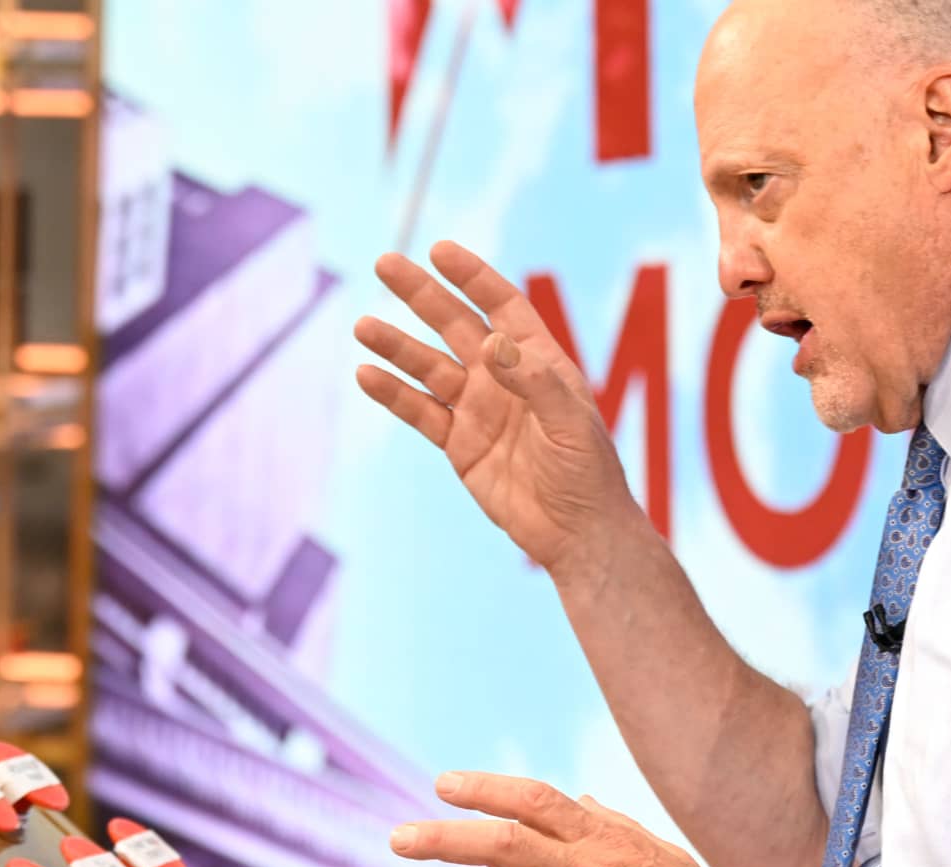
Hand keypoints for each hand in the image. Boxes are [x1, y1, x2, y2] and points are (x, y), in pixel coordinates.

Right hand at [354, 242, 641, 578]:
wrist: (577, 532)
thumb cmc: (588, 472)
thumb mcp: (570, 423)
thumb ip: (534, 382)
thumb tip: (493, 343)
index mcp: (539, 362)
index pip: (502, 306)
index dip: (473, 277)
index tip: (440, 251)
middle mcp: (504, 378)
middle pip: (456, 325)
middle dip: (422, 295)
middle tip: (386, 263)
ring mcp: (478, 409)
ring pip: (429, 367)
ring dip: (397, 345)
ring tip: (363, 325)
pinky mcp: (459, 443)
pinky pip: (420, 412)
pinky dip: (393, 394)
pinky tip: (366, 374)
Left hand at [390, 772, 745, 866]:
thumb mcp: (655, 849)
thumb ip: (609, 825)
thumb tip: (578, 800)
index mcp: (602, 837)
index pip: (534, 799)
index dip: (485, 788)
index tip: (443, 784)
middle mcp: (587, 866)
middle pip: (501, 842)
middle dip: (443, 837)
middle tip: (399, 837)